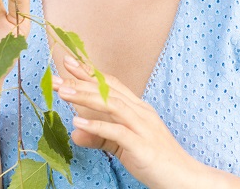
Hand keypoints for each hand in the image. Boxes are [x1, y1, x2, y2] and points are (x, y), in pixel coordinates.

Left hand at [54, 56, 203, 187]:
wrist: (183, 177)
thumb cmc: (155, 160)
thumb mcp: (123, 146)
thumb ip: (100, 137)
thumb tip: (75, 133)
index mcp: (139, 109)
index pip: (111, 85)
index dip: (90, 73)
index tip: (69, 62)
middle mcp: (141, 112)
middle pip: (108, 91)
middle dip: (81, 81)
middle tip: (56, 76)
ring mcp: (142, 127)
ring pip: (111, 105)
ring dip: (86, 97)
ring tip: (63, 92)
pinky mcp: (141, 146)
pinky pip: (117, 132)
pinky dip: (97, 126)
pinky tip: (78, 123)